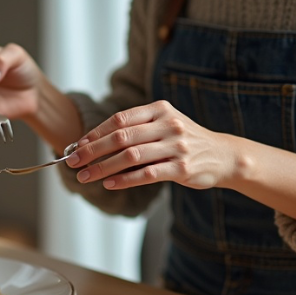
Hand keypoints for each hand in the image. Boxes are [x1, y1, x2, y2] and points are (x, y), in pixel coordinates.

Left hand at [66, 100, 240, 189]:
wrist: (223, 155)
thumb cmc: (184, 140)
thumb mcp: (163, 125)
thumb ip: (134, 130)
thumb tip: (92, 142)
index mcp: (159, 110)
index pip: (119, 119)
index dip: (95, 133)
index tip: (76, 145)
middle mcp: (168, 125)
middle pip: (121, 137)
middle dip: (92, 151)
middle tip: (72, 161)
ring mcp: (176, 146)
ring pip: (130, 157)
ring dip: (102, 168)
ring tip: (84, 176)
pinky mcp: (182, 168)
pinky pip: (146, 174)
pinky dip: (124, 180)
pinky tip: (108, 184)